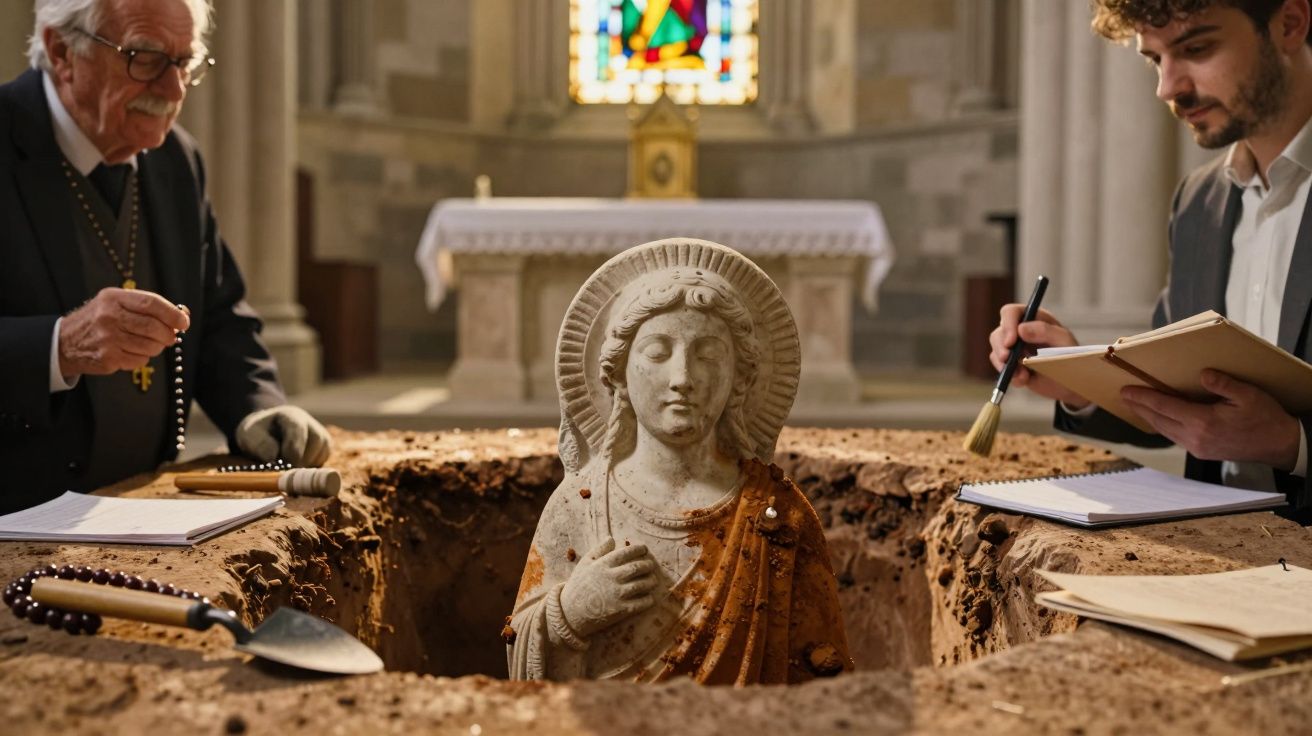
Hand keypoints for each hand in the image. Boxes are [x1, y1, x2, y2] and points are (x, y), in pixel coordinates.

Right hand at [58, 288, 189, 377]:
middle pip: (154, 327)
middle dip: (169, 334)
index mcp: (113, 298)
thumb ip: (146, 307)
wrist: (64, 342)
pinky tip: (132, 351)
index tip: (184, 321)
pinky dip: (143, 357)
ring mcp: (107, 339)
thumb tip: (182, 316)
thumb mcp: (115, 303)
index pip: (151, 303)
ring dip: (157, 347)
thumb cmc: (98, 320)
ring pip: (151, 346)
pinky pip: (140, 360)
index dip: (172, 314)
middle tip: (171, 336)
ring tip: (150, 343)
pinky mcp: (108, 358)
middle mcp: (109, 317)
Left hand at [235, 405, 331, 466]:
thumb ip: (260, 445)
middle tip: (288, 471)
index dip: (295, 448)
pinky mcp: (324, 447)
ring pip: (323, 451)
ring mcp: (319, 434)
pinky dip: (313, 467)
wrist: (265, 433)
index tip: (287, 464)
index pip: (298, 428)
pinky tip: (298, 467)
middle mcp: (309, 422)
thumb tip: (274, 457)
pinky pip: (324, 459)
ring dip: (308, 464)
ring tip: (290, 468)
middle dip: (303, 458)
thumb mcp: (249, 435)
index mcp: (290, 415)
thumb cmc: (257, 434)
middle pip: (317, 439)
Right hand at [559, 537, 657, 637]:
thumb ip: (599, 550)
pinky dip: (648, 599)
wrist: (570, 613)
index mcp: (604, 564)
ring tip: (653, 580)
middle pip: (637, 568)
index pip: (627, 552)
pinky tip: (649, 597)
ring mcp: (617, 594)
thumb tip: (611, 538)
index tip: (645, 549)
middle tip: (651, 565)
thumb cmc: (578, 586)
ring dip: (651, 581)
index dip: (639, 549)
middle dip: (648, 565)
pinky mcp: (620, 610)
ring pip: (642, 585)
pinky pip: (641, 603)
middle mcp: (612, 577)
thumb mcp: (584, 564)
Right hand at [988, 304, 1088, 407]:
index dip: (1007, 324)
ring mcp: (1014, 348)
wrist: (1072, 382)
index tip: (1011, 341)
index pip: (1011, 312)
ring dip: (1005, 364)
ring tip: (1023, 374)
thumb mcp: (1064, 341)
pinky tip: (1024, 379)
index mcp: (1034, 319)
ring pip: (996, 351)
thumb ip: (1045, 331)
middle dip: (1000, 347)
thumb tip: (1021, 329)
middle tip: (1007, 358)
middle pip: (999, 333)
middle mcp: (1020, 331)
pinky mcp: (1012, 364)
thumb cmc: (1072, 356)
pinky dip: (1010, 375)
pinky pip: (1001, 367)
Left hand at [1121, 369, 1300, 469]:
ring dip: (1149, 418)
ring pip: (1165, 430)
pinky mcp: (1202, 453)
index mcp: (1204, 422)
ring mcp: (1197, 448)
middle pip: (1159, 420)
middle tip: (1124, 395)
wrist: (1279, 445)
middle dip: (1140, 407)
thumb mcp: (1248, 395)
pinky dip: (1163, 426)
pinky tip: (1159, 419)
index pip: (1164, 407)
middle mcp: (1196, 438)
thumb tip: (1203, 375)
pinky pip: (1175, 437)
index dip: (1143, 398)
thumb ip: (1223, 384)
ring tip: (1136, 405)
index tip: (1127, 391)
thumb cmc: (1265, 418)